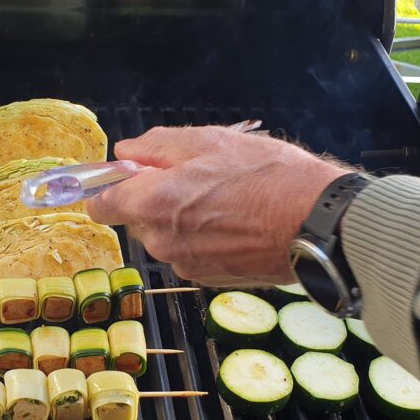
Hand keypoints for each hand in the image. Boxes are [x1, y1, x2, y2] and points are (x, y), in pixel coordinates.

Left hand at [86, 126, 347, 285]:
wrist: (318, 223)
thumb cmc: (269, 176)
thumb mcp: (211, 140)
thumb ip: (156, 145)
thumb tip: (125, 150)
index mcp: (153, 204)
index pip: (101, 205)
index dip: (112, 186)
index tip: (130, 175)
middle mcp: (161, 241)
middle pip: (136, 219)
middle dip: (155, 198)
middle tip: (197, 177)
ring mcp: (184, 264)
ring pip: (165, 236)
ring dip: (182, 218)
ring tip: (225, 198)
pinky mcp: (208, 279)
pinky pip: (190, 252)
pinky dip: (203, 237)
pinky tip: (235, 221)